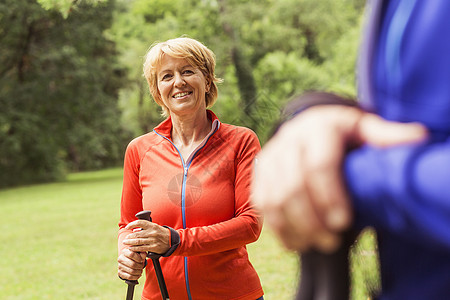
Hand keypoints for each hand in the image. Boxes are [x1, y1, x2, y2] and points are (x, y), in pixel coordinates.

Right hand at [117, 248, 146, 280]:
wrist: (129, 261)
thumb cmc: (136, 255)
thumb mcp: (139, 252)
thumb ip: (142, 253)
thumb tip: (143, 257)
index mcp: (125, 251)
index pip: (132, 254)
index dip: (139, 258)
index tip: (142, 260)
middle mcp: (120, 258)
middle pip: (132, 264)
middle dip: (140, 266)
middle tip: (142, 266)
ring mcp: (119, 266)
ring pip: (132, 271)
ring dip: (139, 272)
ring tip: (141, 270)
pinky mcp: (120, 273)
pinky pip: (129, 277)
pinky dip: (136, 276)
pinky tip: (138, 274)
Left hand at [122, 220, 170, 253]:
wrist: (171, 240)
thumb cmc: (161, 233)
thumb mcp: (155, 227)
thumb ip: (145, 228)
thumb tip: (134, 230)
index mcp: (152, 226)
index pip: (140, 223)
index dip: (132, 224)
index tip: (127, 227)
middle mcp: (152, 232)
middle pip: (137, 234)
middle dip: (129, 237)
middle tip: (125, 239)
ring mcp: (153, 240)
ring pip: (138, 241)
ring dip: (130, 242)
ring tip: (126, 243)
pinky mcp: (153, 247)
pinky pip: (142, 248)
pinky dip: (135, 248)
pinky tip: (131, 248)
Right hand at [252, 105, 426, 252]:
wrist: (308, 127)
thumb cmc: (343, 134)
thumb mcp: (364, 128)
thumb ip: (386, 136)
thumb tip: (418, 138)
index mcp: (317, 127)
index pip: (318, 164)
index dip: (330, 196)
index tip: (344, 222)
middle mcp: (288, 139)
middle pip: (292, 186)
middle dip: (311, 219)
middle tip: (332, 241)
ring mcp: (270, 156)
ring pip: (273, 198)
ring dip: (294, 227)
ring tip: (316, 244)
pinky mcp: (259, 172)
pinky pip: (261, 204)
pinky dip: (277, 227)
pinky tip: (296, 242)